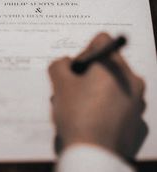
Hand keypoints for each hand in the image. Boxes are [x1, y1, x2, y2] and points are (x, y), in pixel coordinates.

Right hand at [49, 33, 146, 158]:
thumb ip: (59, 65)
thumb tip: (65, 63)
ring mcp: (138, 101)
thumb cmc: (77, 114)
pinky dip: (109, 104)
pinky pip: (122, 102)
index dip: (84, 50)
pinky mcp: (138, 119)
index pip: (101, 40)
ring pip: (115, 84)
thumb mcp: (60, 84)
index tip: (76, 69)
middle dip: (89, 73)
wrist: (94, 156)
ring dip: (98, 89)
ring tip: (82, 105)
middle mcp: (132, 80)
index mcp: (114, 67)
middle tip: (75, 89)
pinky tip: (96, 118)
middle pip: (108, 64)